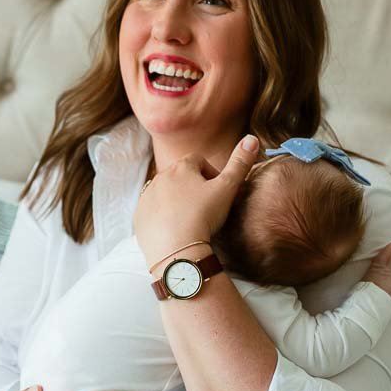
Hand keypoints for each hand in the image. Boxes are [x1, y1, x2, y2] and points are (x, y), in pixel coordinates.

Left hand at [134, 135, 260, 270]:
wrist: (177, 251)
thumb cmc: (203, 217)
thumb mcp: (227, 189)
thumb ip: (240, 163)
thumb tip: (252, 138)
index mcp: (181, 167)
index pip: (198, 160)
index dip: (211, 173)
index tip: (218, 190)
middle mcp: (159, 178)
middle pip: (180, 176)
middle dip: (193, 187)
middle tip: (206, 207)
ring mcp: (146, 198)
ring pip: (165, 193)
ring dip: (177, 201)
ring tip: (191, 220)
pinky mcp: (139, 217)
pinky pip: (152, 212)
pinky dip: (163, 217)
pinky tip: (175, 230)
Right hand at [361, 238, 390, 298]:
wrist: (368, 298)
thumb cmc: (364, 294)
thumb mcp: (364, 284)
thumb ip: (368, 282)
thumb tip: (366, 285)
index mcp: (373, 268)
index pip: (380, 256)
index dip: (386, 248)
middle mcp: (382, 268)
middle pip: (389, 252)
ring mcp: (390, 272)